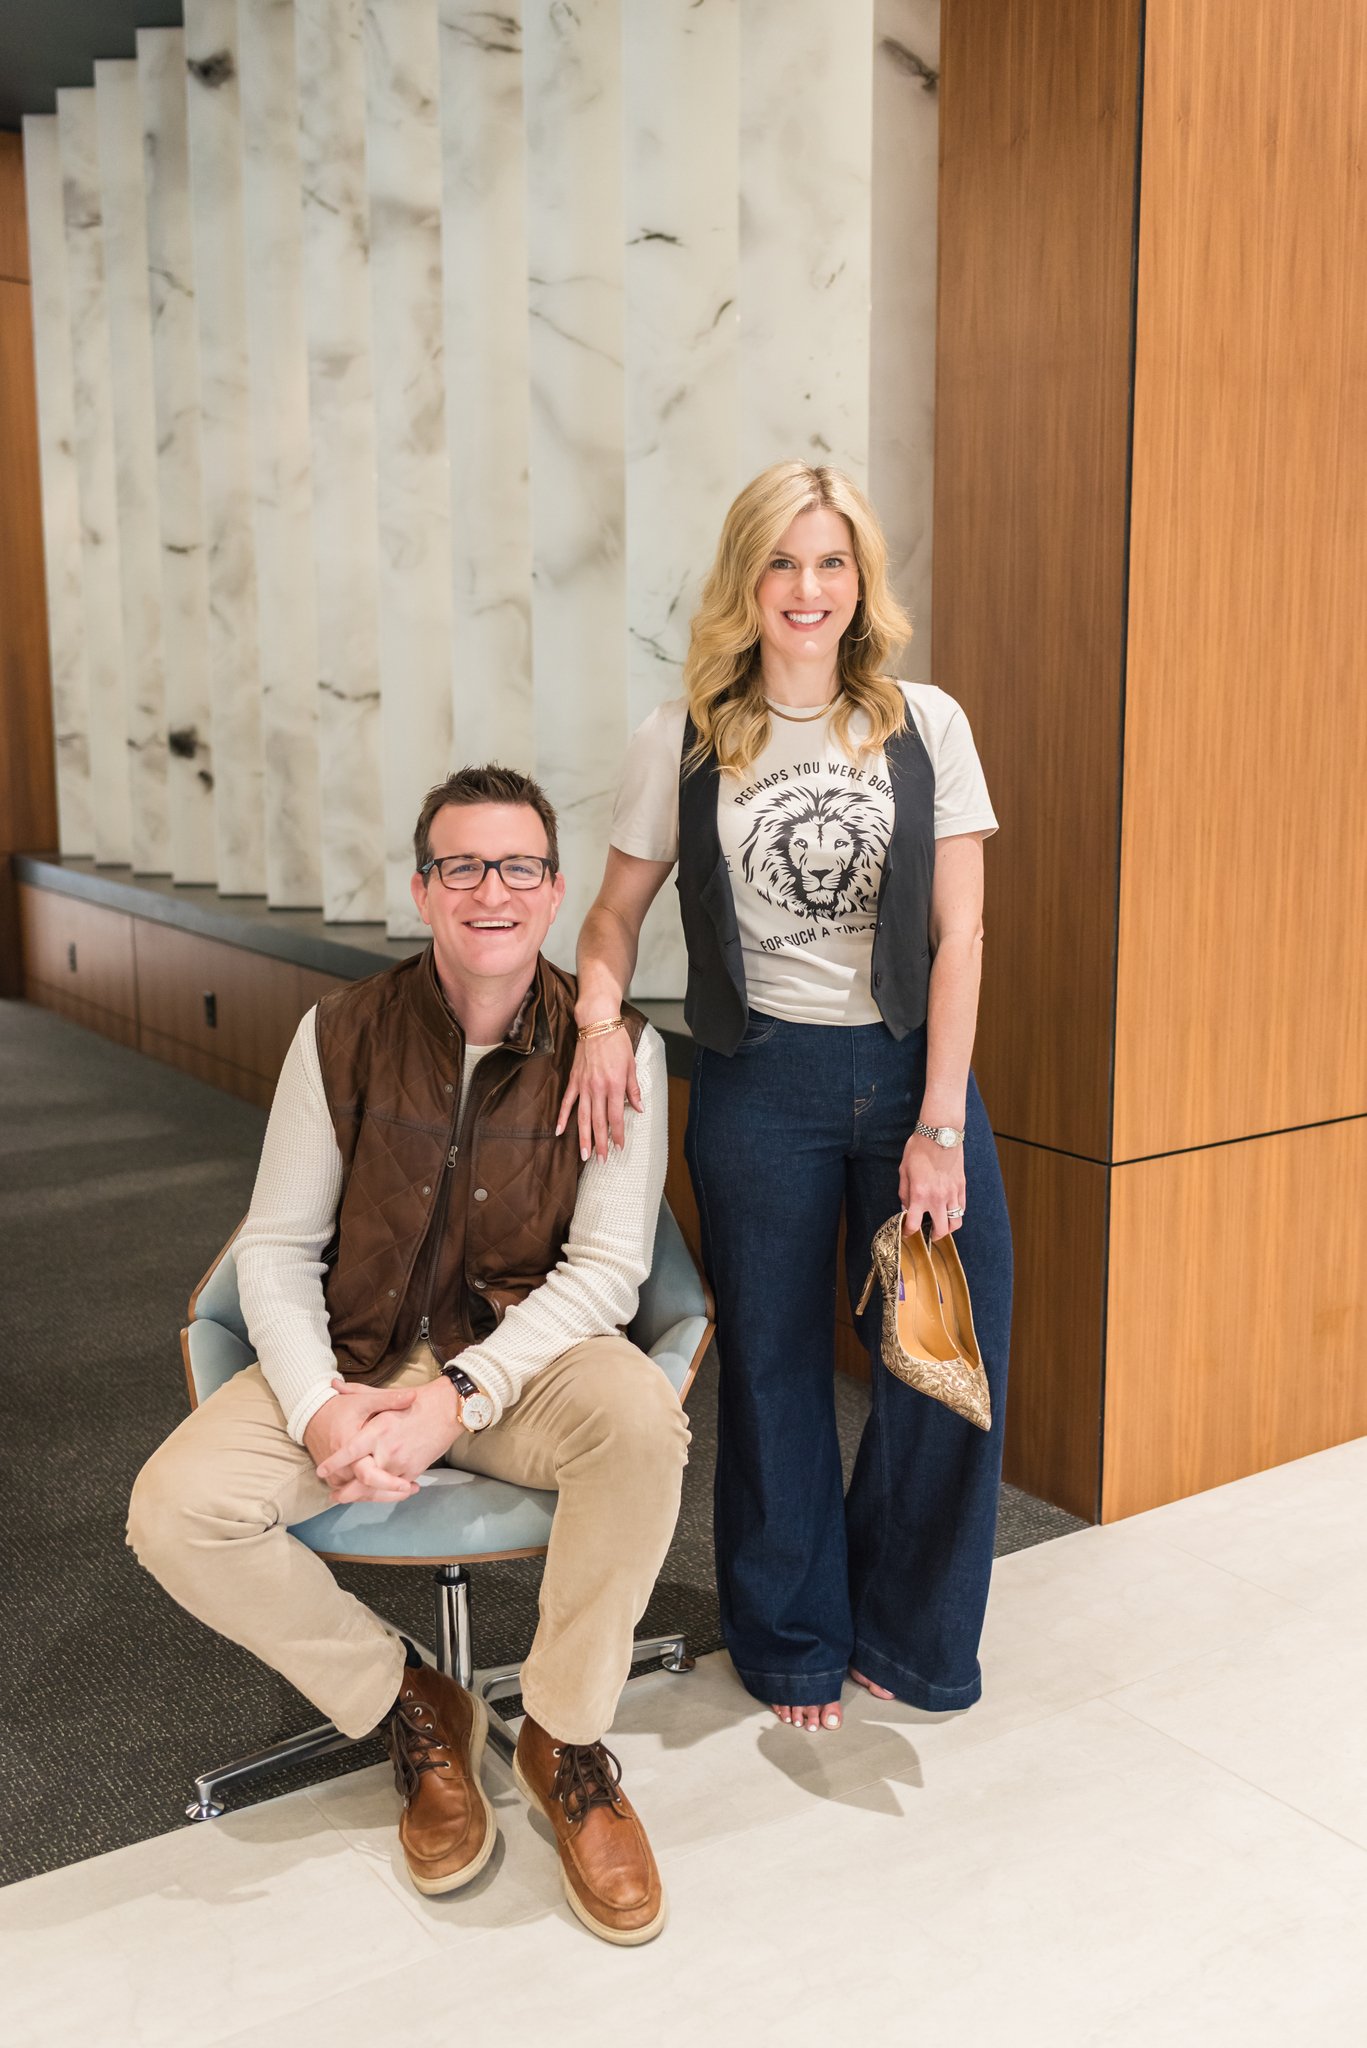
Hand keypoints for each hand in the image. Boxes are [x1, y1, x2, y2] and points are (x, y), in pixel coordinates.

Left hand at [315, 1375, 464, 1504]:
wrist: (449, 1408)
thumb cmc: (417, 1399)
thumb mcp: (386, 1394)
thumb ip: (358, 1392)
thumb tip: (333, 1384)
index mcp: (379, 1429)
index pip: (351, 1451)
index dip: (335, 1463)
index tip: (321, 1470)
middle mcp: (388, 1449)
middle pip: (361, 1479)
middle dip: (345, 1492)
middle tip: (333, 1496)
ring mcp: (402, 1463)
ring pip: (377, 1489)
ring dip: (362, 1497)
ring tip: (349, 1498)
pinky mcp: (414, 1471)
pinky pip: (395, 1489)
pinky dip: (384, 1493)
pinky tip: (375, 1494)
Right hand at [556, 1025, 640, 1161]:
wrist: (597, 1023)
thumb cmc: (617, 1042)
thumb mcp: (632, 1065)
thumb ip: (634, 1089)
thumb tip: (639, 1108)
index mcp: (615, 1085)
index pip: (616, 1117)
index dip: (618, 1134)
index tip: (619, 1147)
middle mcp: (598, 1088)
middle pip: (598, 1122)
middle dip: (601, 1144)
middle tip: (601, 1161)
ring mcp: (584, 1085)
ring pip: (582, 1117)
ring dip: (583, 1137)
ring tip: (584, 1155)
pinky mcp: (574, 1080)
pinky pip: (567, 1102)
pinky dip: (563, 1117)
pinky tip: (559, 1131)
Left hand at [898, 1133, 966, 1241]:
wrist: (940, 1133)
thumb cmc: (919, 1149)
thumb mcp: (904, 1170)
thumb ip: (904, 1192)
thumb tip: (906, 1206)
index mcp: (920, 1194)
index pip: (914, 1224)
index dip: (909, 1232)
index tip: (908, 1233)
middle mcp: (938, 1198)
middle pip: (941, 1230)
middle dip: (933, 1237)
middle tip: (928, 1235)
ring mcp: (953, 1193)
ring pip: (956, 1223)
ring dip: (948, 1228)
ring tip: (942, 1225)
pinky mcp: (962, 1186)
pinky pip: (962, 1208)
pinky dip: (957, 1214)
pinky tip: (949, 1211)